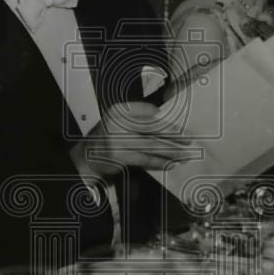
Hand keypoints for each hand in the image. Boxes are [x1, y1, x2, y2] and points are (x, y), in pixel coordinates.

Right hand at [71, 101, 193, 177]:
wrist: (86, 157)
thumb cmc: (106, 138)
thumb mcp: (118, 121)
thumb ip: (138, 118)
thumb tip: (162, 118)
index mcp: (119, 110)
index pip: (148, 113)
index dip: (166, 121)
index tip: (181, 128)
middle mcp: (118, 122)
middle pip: (152, 128)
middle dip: (173, 136)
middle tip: (188, 140)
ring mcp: (117, 140)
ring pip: (151, 145)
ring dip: (170, 151)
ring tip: (184, 154)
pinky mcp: (119, 156)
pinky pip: (144, 159)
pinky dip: (159, 162)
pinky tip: (170, 163)